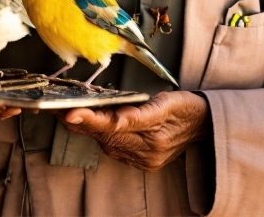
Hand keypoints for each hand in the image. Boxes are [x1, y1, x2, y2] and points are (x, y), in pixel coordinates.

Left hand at [56, 91, 208, 171]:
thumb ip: (140, 112)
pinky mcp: (142, 161)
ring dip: (86, 128)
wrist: (208, 125)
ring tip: (66, 110)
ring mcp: (143, 160)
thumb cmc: (187, 107)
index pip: (111, 127)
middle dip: (80, 122)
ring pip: (105, 142)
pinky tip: (89, 122)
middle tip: (55, 106)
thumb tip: (115, 117)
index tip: (68, 112)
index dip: (88, 119)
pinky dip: (100, 134)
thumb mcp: (168, 102)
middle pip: (104, 136)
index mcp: (151, 138)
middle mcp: (144, 153)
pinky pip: (114, 147)